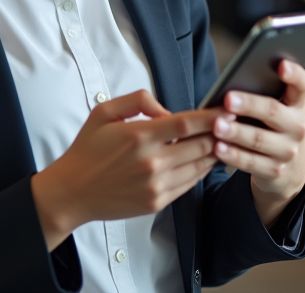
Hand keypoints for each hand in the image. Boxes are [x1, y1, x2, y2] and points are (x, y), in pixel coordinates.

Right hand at [31, 90, 219, 250]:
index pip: (188, 123)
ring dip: (214, 153)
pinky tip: (202, 161)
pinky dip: (199, 171)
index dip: (212, 116)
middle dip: (220, 133)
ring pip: (199, 166)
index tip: (227, 109)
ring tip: (223, 141)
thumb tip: (166, 110)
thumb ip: (138, 101)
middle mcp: (152, 162)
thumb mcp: (104, 112)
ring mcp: (156, 185)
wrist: (71, 192)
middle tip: (233, 124)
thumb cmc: (87, 151)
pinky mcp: (157, 202)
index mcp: (140, 136)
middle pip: (201, 145)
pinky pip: (188, 184)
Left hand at [212, 60, 304, 227]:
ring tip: (217, 125)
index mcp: (298, 104)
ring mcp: (288, 150)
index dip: (294, 74)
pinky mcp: (275, 170)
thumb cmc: (273, 126)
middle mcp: (297, 126)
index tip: (281, 64)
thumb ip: (263, 95)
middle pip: (273, 111)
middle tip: (228, 99)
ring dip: (236, 132)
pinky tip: (218, 148)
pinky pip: (250, 162)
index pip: (303, 85)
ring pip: (259, 139)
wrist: (289, 167)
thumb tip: (232, 85)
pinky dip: (233, 154)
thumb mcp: (277, 109)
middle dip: (249, 104)